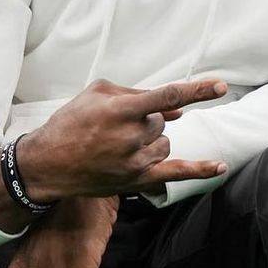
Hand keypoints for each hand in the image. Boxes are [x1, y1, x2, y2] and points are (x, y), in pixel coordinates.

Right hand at [16, 78, 228, 201]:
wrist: (46, 165)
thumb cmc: (71, 122)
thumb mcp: (97, 94)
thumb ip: (138, 95)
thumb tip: (177, 109)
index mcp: (121, 111)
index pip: (167, 96)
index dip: (196, 90)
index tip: (220, 86)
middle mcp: (131, 137)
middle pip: (161, 121)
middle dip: (144, 119)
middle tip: (114, 127)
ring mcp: (135, 161)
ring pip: (164, 142)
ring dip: (150, 139)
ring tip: (118, 144)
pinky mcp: (136, 180)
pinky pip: (175, 174)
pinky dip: (200, 170)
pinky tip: (220, 167)